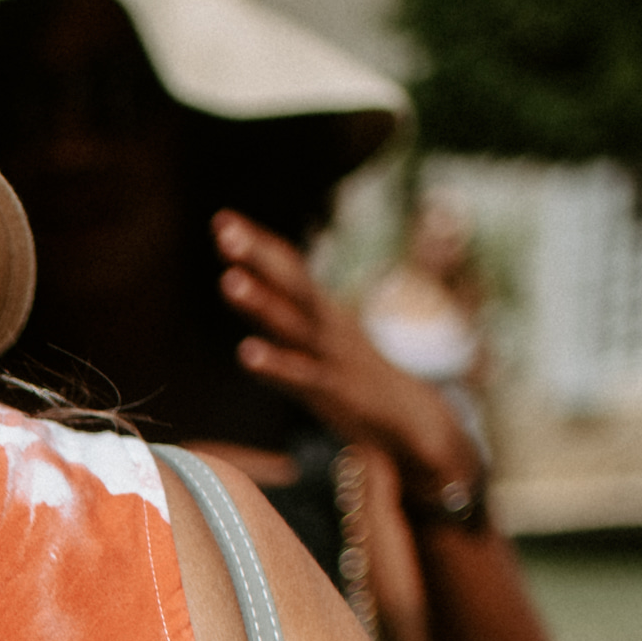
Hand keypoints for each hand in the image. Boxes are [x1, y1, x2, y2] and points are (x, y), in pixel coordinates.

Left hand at [214, 211, 483, 499]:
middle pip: (290, 284)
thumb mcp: (328, 350)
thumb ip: (295, 331)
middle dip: (257, 255)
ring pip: (292, 324)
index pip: (290, 271)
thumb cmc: (365, 386)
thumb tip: (264, 294)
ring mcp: (332, 358)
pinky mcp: (337, 394)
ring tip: (228, 281)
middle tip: (223, 228)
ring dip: (261, 302)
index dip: (259, 246)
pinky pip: (302, 376)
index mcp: (324, 316)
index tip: (222, 219)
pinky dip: (276, 364)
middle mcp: (328, 329)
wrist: (419, 421)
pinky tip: (246, 353)